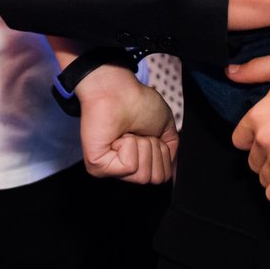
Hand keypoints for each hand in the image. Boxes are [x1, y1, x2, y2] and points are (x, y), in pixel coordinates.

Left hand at [76, 63, 175, 184]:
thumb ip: (170, 154)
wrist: (118, 89)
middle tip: (138, 132)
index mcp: (138, 162)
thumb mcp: (165, 128)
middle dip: (153, 150)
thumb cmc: (137, 102)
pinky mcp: (98, 166)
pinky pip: (129, 166)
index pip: (162, 177)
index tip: (149, 133)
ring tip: (127, 133)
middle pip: (155, 179)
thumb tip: (172, 177)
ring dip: (141, 146)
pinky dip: (129, 146)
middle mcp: (124, 169)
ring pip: (143, 175)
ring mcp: (110, 170)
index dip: (162, 153)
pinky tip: (117, 136)